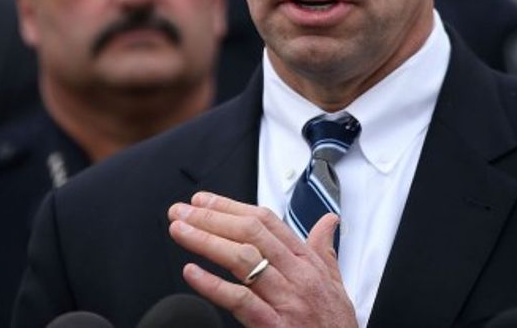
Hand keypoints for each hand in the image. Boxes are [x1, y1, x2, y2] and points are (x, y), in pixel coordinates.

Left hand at [168, 191, 357, 327]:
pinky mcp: (273, 326)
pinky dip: (213, 285)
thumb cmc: (336, 323)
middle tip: (183, 210)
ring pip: (242, 260)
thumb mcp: (335, 282)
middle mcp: (296, 276)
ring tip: (180, 231)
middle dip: (212, 218)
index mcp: (307, 262)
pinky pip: (240, 300)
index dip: (232, 207)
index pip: (267, 222)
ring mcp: (285, 300)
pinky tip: (192, 273)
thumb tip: (329, 222)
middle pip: (250, 234)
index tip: (205, 201)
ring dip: (206, 241)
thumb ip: (325, 249)